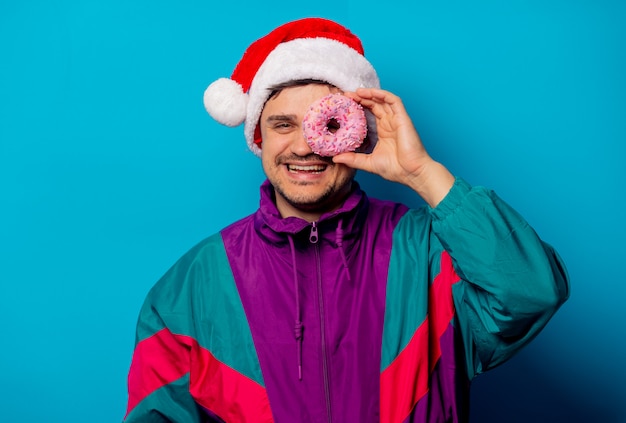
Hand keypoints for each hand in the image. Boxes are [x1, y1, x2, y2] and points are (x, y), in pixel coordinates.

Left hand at [334, 88, 454, 206]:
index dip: (358, 107)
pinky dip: (383, 95)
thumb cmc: (396, 169)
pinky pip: (393, 101)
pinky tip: (371, 93)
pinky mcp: (403, 118)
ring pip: (383, 100)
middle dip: (360, 98)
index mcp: (383, 131)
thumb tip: (335, 158)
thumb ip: (352, 159)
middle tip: (346, 96)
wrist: (412, 173)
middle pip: (374, 104)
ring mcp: (396, 120)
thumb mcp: (368, 163)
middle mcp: (389, 123)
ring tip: (355, 92)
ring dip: (370, 94)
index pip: (369, 113)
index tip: (344, 105)